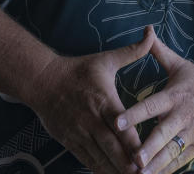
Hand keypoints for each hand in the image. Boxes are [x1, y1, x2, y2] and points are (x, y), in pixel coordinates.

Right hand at [27, 26, 155, 173]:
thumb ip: (132, 51)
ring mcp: (80, 133)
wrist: (42, 81)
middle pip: (111, 148)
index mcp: (104, 102)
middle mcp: (92, 121)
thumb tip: (151, 34)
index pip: (121, 128)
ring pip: (100, 158)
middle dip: (127, 165)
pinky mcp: (70, 141)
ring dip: (115, 171)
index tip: (145, 158)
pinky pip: (87, 159)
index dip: (133, 145)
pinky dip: (99, 170)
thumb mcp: (106, 59)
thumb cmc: (78, 70)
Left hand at [116, 35, 193, 173]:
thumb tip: (146, 30)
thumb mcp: (180, 65)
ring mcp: (190, 134)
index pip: (151, 105)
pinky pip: (180, 162)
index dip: (134, 114)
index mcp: (174, 96)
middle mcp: (181, 117)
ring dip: (156, 165)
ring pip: (171, 152)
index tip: (117, 122)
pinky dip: (167, 171)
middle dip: (147, 148)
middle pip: (162, 134)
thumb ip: (159, 52)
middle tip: (132, 159)